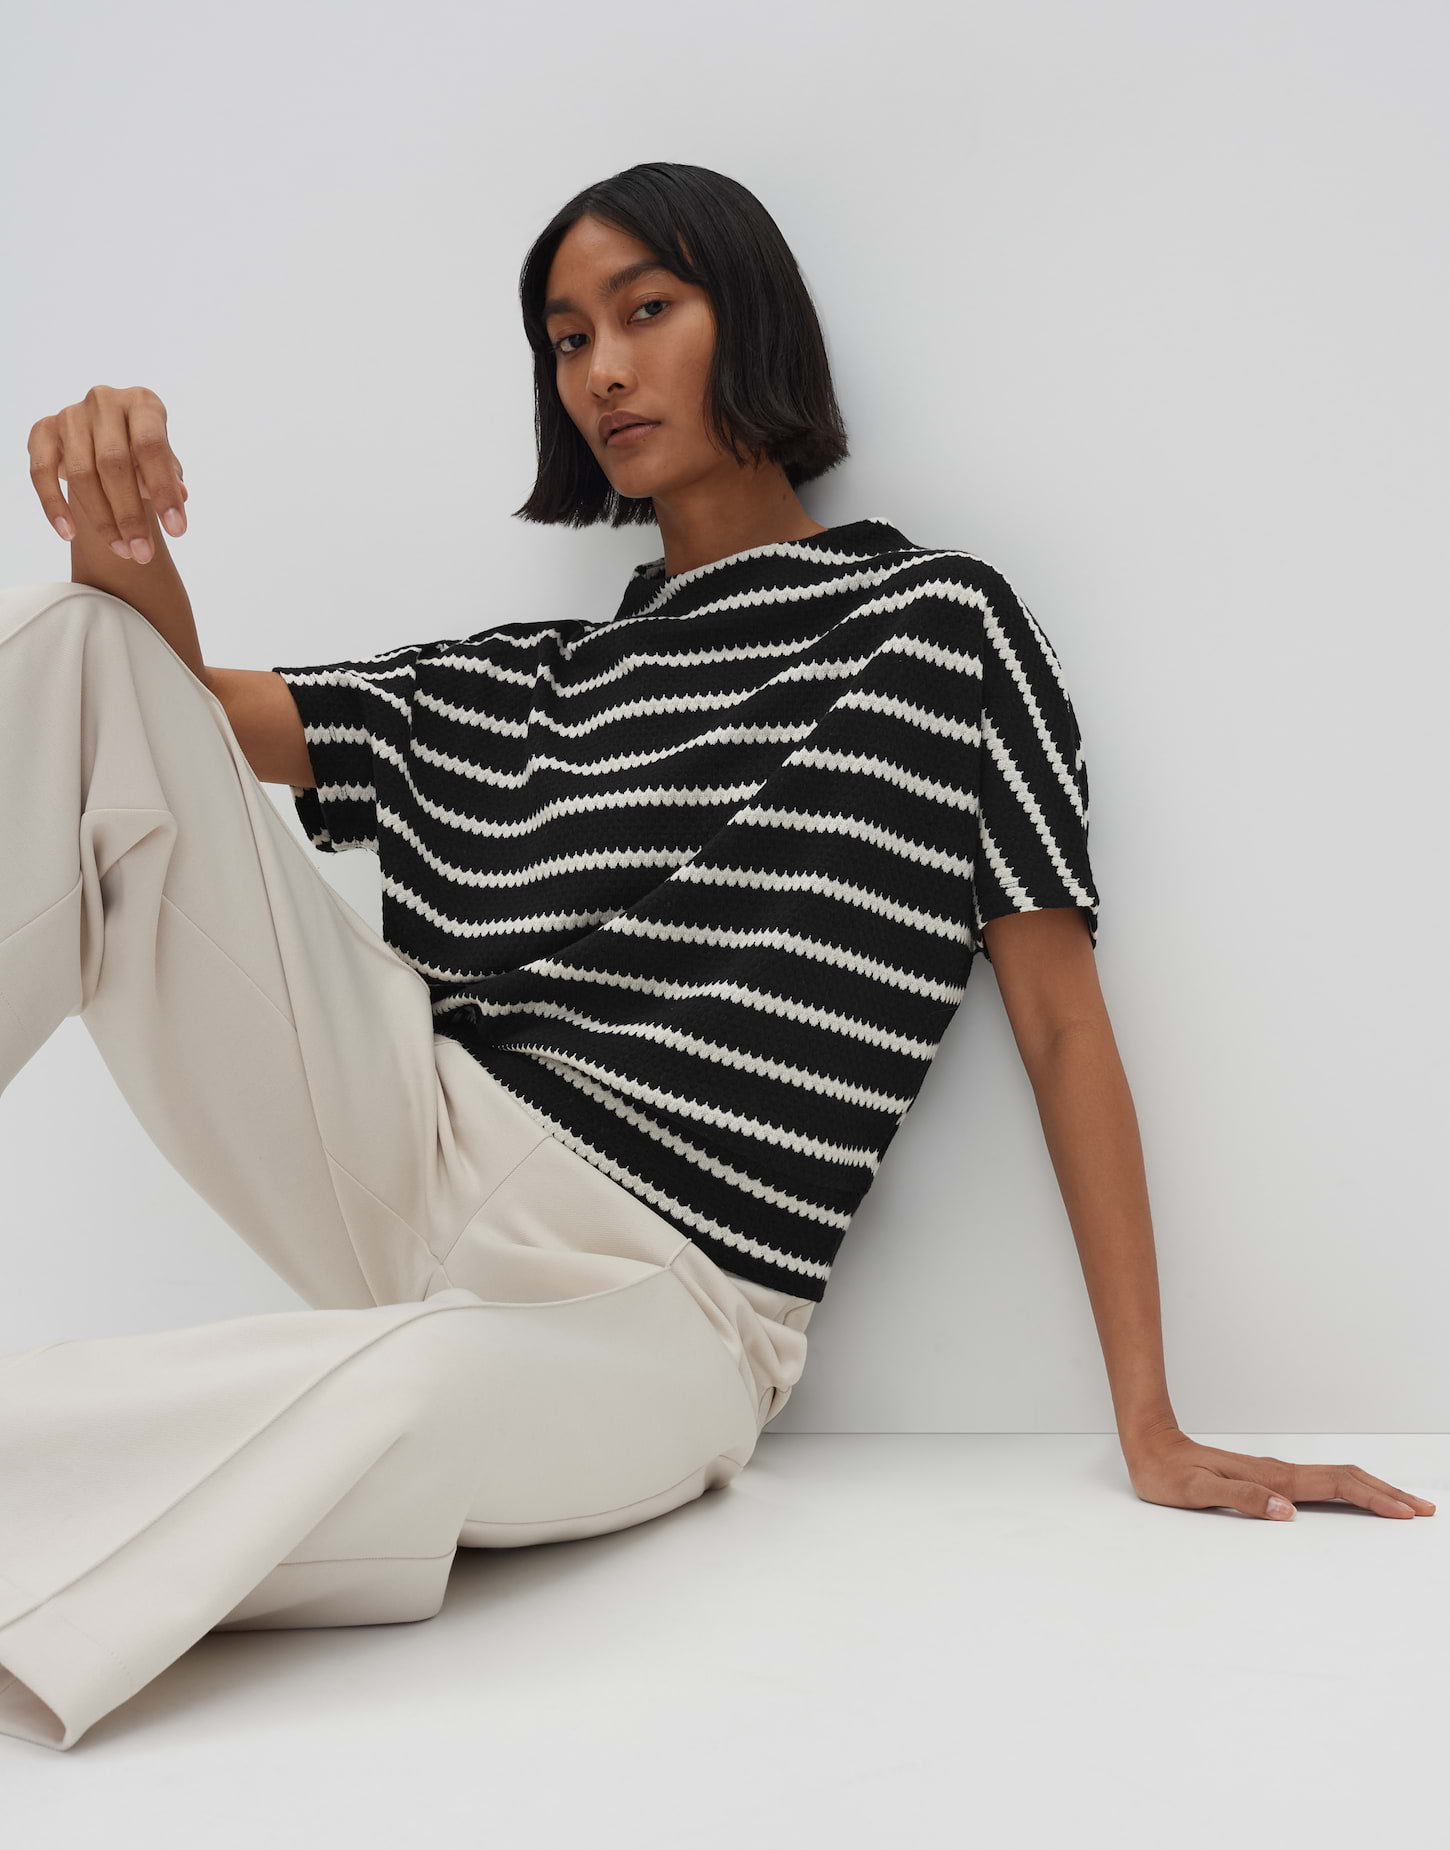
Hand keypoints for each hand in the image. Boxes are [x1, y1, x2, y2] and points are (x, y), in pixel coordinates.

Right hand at [28, 383, 187, 562]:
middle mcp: (104, 401)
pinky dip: (53, 505)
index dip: (164, 491)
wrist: (104, 436)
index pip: (152, 447)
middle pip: (113, 464)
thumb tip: (181, 496)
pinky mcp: (43, 430)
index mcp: (142, 403)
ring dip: (101, 520)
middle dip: (130, 515)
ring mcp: (70, 414)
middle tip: (143, 554)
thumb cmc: (141, 450)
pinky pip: (41, 472)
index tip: (178, 531)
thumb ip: (169, 476)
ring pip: (81, 473)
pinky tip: (69, 534)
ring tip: (122, 551)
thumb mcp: (161, 460)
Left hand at [1123, 1425, 1436, 1520]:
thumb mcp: (1197, 1491)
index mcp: (1271, 1478)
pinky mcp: (1269, 1478)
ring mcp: (1276, 1474)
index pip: (1333, 1487)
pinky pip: (1320, 1483)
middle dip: (1387, 1494)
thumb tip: (1285, 1512)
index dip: (1372, 1499)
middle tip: (1424, 1509)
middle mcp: (1279, 1474)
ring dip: (1373, 1490)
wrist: (1150, 1446)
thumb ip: (1240, 1499)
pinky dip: (1349, 1490)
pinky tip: (1356, 1498)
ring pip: (1336, 1479)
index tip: (1404, 1512)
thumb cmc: (1169, 1473)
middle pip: (1346, 1479)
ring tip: (1404, 1503)